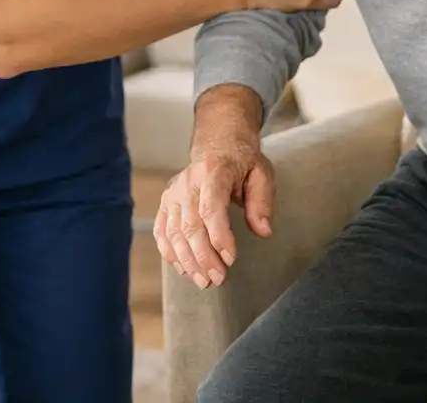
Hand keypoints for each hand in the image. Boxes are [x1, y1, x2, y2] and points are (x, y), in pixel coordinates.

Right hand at [153, 129, 273, 290]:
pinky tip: (184, 269)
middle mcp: (188, 182)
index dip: (219, 236)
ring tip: (204, 281)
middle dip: (204, 257)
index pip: (211, 208)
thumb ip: (262, 202)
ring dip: (188, 261)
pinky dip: (170, 253)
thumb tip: (264, 231)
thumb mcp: (261, 175)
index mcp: (213, 172)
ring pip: (174, 232)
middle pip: (190, 225)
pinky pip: (162, 231)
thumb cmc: (242, 163)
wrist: (218, 145)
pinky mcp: (166, 203)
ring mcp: (173, 193)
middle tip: (219, 279)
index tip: (231, 259)